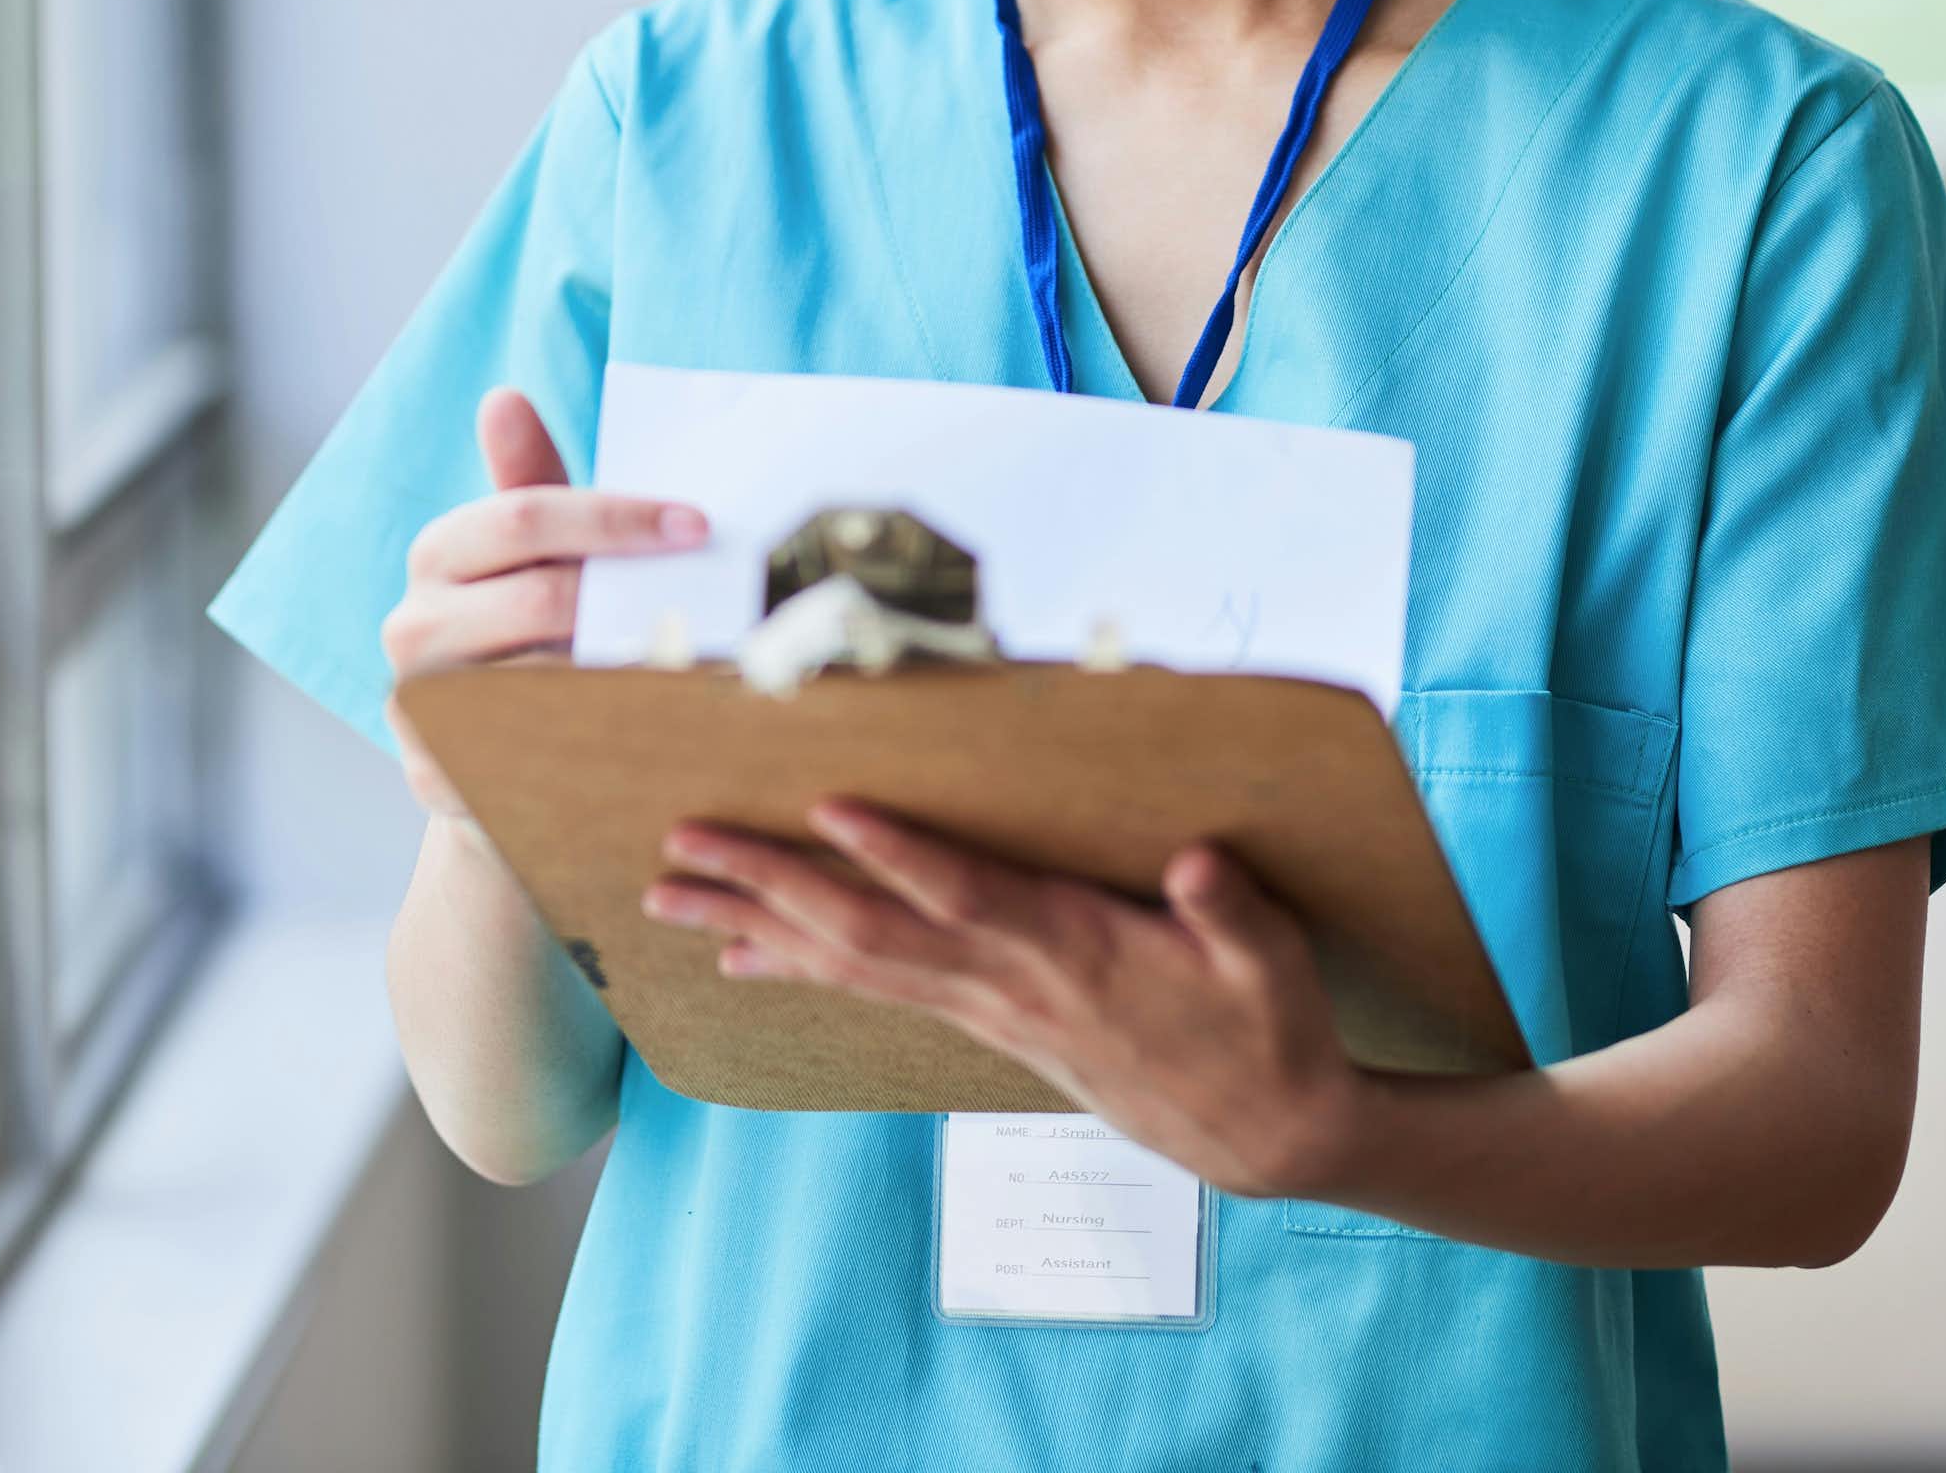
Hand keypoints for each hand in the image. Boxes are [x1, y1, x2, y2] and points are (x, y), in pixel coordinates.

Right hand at [380, 386, 706, 833]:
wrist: (494, 748)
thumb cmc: (534, 621)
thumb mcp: (536, 549)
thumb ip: (532, 478)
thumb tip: (503, 397)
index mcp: (440, 551)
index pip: (526, 516)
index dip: (615, 518)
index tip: (697, 525)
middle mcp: (412, 624)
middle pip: (538, 599)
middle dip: (633, 597)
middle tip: (714, 600)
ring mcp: (417, 706)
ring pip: (542, 683)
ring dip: (628, 674)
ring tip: (701, 661)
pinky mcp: (436, 776)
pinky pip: (536, 755)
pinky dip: (601, 740)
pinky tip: (658, 729)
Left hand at [639, 801, 1367, 1201]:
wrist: (1264, 1134)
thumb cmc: (1269, 1029)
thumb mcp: (1274, 963)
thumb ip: (1231, 911)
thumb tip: (1198, 863)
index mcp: (1073, 952)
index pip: (967, 898)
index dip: (897, 855)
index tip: (824, 810)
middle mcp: (1010, 985)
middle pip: (867, 934)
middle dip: (768, 887)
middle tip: (680, 848)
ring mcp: (988, 1011)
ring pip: (850, 966)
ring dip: (755, 926)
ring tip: (671, 895)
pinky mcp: (985, 1024)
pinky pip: (870, 991)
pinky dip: (797, 969)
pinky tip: (743, 955)